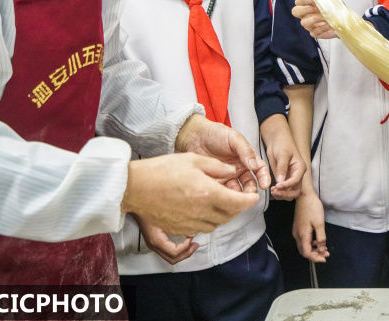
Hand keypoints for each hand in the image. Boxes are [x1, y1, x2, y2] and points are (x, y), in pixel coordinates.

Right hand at [122, 153, 259, 235]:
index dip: (250, 200)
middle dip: (238, 207)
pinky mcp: (179, 228)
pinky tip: (204, 208)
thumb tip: (233, 171)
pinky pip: (201, 229)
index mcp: (208, 193)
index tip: (253, 196)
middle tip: (239, 196)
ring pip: (217, 224)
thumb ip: (218, 167)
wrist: (134, 187)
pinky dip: (209, 220)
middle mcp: (201, 212)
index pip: (239, 203)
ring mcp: (189, 223)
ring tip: (221, 201)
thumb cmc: (162, 170)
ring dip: (224, 215)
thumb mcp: (194, 160)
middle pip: (230, 215)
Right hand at [133, 214, 197, 264]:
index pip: (175, 252)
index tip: (191, 237)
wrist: (137, 205)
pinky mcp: (154, 242)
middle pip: (173, 259)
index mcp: (157, 240)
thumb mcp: (167, 216)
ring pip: (170, 258)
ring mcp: (153, 245)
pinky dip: (177, 251)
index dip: (186, 246)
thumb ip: (180, 224)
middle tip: (195, 245)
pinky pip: (167, 253)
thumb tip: (193, 230)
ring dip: (183, 254)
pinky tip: (183, 243)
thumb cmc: (149, 208)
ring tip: (192, 245)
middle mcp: (154, 245)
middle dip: (187, 253)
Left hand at [174, 114, 270, 191]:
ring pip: (236, 190)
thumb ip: (245, 150)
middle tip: (248, 194)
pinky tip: (222, 193)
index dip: (264, 177)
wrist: (194, 136)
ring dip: (237, 195)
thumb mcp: (233, 138)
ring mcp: (226, 176)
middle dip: (250, 190)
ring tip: (234, 195)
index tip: (264, 184)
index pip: (259, 169)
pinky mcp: (215, 181)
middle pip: (249, 183)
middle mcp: (238, 168)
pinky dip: (223, 194)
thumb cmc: (214, 133)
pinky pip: (222, 190)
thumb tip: (254, 165)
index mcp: (246, 157)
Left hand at [260, 115, 305, 199]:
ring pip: (290, 193)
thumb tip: (281, 181)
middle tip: (275, 191)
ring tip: (273, 191)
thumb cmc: (282, 144)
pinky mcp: (284, 180)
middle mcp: (297, 175)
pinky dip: (279, 193)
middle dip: (285, 193)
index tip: (277, 186)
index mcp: (300, 168)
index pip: (296, 181)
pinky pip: (284, 191)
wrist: (277, 140)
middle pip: (296, 191)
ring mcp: (291, 178)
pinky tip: (272, 190)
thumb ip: (282, 168)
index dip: (287, 185)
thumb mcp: (282, 154)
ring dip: (282, 195)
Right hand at [292, 0, 337, 38]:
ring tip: (325, 17)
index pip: (299, 2)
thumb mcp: (331, 2)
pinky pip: (315, 32)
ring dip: (315, 18)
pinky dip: (323, 28)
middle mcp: (305, 16)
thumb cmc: (335, 11)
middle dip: (306, 9)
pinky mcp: (315, 33)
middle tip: (317, 8)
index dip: (303, 0)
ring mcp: (309, 25)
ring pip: (304, 22)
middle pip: (295, 11)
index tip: (313, 0)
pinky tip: (330, 24)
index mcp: (307, 6)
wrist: (342, 21)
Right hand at [292, 191, 328, 262]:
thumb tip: (321, 249)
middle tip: (326, 254)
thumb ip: (321, 238)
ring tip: (324, 248)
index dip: (316, 258)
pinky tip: (318, 240)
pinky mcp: (298, 227)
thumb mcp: (319, 223)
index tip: (325, 258)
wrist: (304, 195)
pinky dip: (311, 243)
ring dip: (314, 249)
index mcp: (302, 235)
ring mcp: (296, 231)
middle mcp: (297, 235)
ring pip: (304, 246)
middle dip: (315, 255)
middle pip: (304, 251)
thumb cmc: (312, 208)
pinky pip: (304, 240)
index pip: (307, 253)